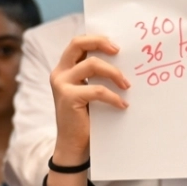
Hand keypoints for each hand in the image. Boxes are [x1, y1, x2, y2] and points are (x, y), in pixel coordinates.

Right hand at [49, 33, 128, 167]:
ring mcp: (62, 84)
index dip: (96, 39)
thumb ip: (96, 77)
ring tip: (127, 85)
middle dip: (100, 43)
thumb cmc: (87, 119)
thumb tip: (124, 62)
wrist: (74, 146)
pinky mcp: (68, 98)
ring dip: (114, 73)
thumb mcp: (90, 92)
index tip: (116, 46)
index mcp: (64, 69)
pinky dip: (113, 97)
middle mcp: (60, 73)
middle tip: (120, 51)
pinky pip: (97, 90)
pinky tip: (122, 105)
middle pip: (78, 44)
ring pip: (91, 65)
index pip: (78, 43)